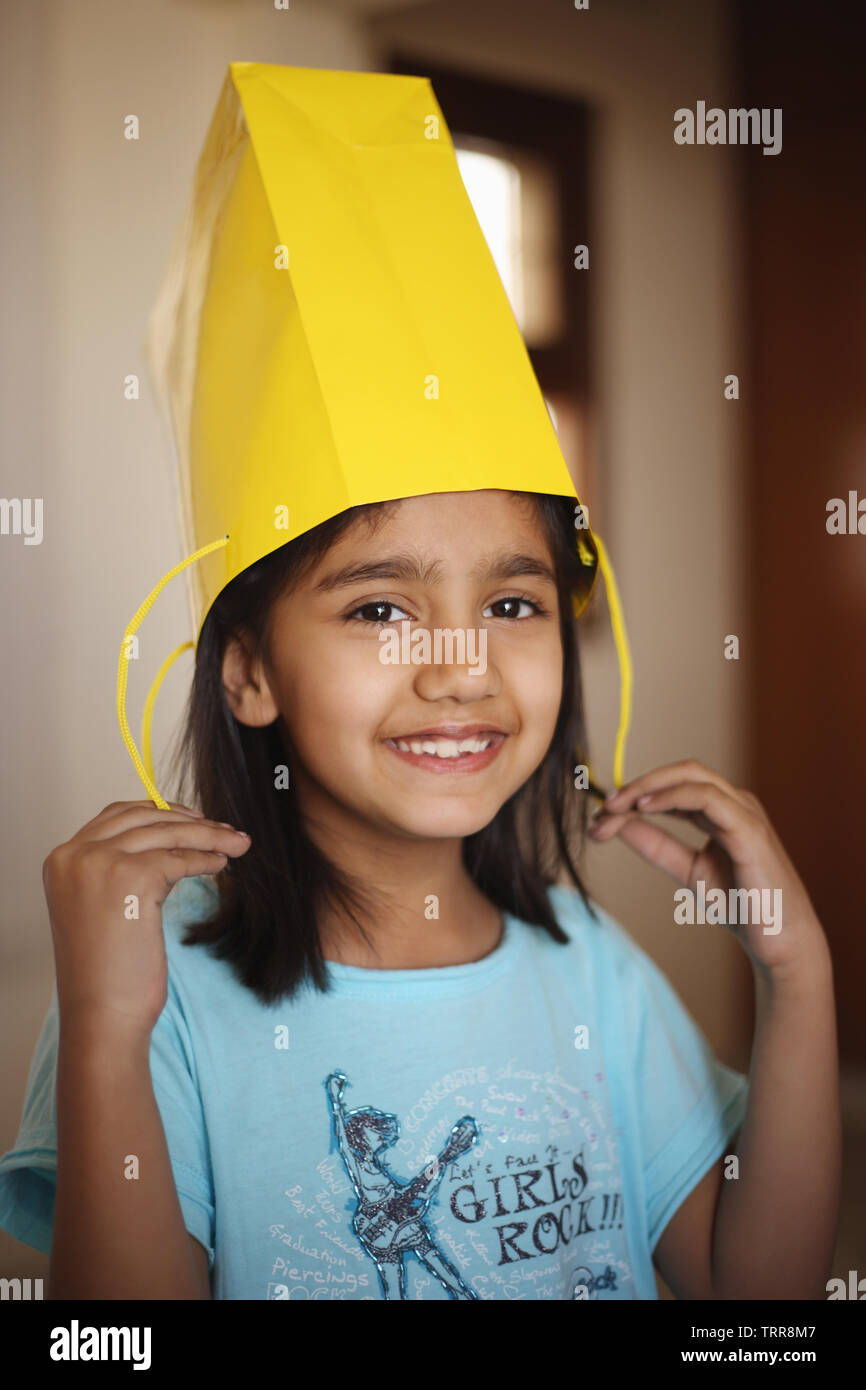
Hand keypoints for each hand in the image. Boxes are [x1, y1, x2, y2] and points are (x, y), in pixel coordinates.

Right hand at [43, 800, 251, 1037]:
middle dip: (191, 821)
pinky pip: (181, 859)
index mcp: (62, 860)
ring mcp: (100, 864)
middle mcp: (75, 855)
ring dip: (209, 836)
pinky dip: (206, 859)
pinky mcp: (132, 878)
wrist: (102, 1014)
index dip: (159, 812)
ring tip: (237, 844)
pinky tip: (221, 866)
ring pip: (168, 834)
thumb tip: (169, 838)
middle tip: (225, 830)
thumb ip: (118, 869)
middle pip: (145, 819)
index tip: (192, 818)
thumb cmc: (106, 972)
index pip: (116, 816)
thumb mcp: (100, 907)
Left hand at [588, 759, 827, 976]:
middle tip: (604, 805)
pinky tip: (645, 808)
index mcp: (721, 811)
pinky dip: (673, 796)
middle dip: (638, 783)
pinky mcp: (749, 829)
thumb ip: (656, 845)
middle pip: (681, 771)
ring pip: (693, 775)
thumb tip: (618, 824)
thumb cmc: (742, 905)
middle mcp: (734, 803)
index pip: (673, 786)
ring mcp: (744, 812)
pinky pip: (708, 797)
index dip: (634, 794)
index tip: (600, 818)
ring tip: (617, 806)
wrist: (778, 941)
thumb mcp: (687, 870)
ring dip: (648, 786)